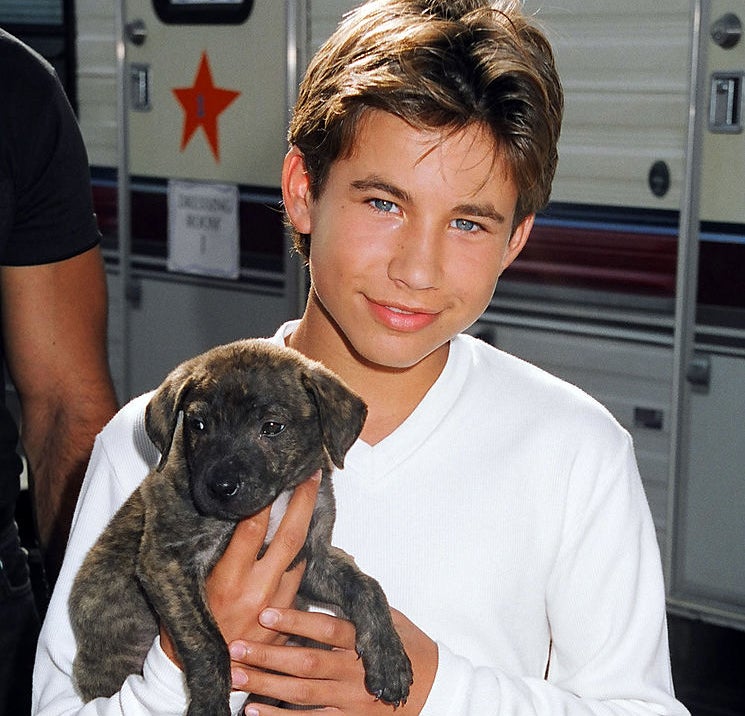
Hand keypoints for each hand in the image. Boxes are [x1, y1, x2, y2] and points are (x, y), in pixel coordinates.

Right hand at [160, 470, 321, 666]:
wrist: (202, 675)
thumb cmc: (189, 624)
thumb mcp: (193, 585)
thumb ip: (215, 554)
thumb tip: (232, 516)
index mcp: (229, 580)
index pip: (253, 528)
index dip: (266, 498)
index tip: (275, 476)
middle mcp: (258, 591)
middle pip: (290, 536)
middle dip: (304, 501)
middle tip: (312, 475)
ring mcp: (277, 606)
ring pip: (301, 557)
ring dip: (307, 529)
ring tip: (310, 501)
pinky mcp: (287, 618)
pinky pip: (299, 580)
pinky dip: (301, 558)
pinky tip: (304, 541)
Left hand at [229, 607, 437, 714]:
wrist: (435, 691)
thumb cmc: (409, 648)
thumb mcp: (390, 618)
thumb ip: (358, 605)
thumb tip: (334, 571)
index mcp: (364, 641)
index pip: (325, 628)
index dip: (295, 620)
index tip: (266, 612)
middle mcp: (354, 672)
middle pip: (306, 663)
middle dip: (268, 654)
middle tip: (235, 647)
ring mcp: (350, 701)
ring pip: (302, 693)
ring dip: (266, 684)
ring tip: (237, 676)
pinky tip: (254, 710)